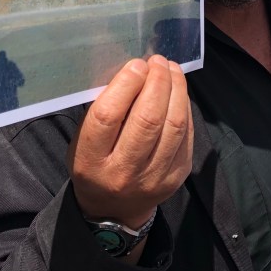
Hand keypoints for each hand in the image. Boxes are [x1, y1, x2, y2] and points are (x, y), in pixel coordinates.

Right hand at [68, 55, 192, 229]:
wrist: (114, 210)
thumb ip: (103, 110)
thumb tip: (133, 70)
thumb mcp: (84, 141)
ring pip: (173, 125)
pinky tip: (178, 92)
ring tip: (171, 69)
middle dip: (157, 82)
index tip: (136, 64)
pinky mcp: (177, 176)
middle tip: (158, 61)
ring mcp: (154, 177)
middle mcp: (123, 172)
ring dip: (176, 89)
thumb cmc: (96, 163)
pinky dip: (184, 106)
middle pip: (147, 119)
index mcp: (91, 160)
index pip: (108, 116)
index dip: (126, 84)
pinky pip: (186, 133)